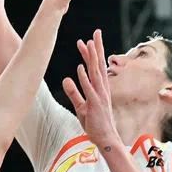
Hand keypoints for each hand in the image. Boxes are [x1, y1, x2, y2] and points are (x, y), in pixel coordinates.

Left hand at [62, 29, 122, 148]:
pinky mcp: (95, 105)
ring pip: (96, 73)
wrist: (106, 139)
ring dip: (92, 58)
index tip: (87, 40)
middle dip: (97, 48)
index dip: (92, 53)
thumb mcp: (81, 107)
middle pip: (99, 65)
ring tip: (88, 43)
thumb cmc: (95, 124)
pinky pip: (89, 89)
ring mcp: (100, 96)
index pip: (96, 67)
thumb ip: (74, 93)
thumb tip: (65, 79)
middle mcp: (102, 89)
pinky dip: (84, 78)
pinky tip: (80, 67)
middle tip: (96, 32)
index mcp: (100, 88)